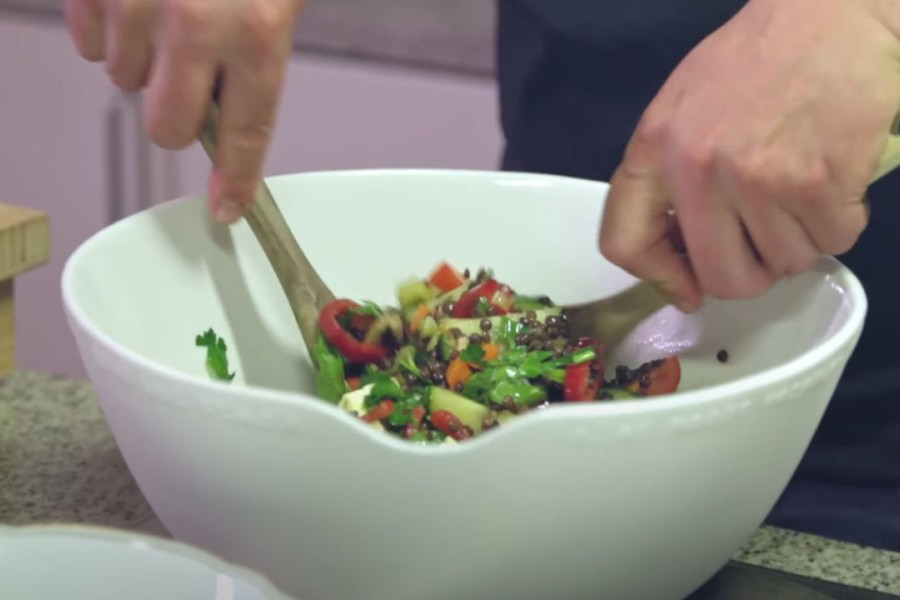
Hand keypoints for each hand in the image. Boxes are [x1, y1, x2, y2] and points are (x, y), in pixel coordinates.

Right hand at [64, 0, 304, 222]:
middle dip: (178, 114)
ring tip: (169, 13)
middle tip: (192, 80)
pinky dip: (108, 29)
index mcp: (257, 31)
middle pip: (169, 127)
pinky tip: (137, 1)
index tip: (227, 208)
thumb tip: (231, 113)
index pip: (246, 132)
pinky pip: (89, 42)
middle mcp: (196, 23)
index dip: (235, 179)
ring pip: (124, 80)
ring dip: (144, 61)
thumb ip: (255, 54)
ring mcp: (137, 3)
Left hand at [599, 0, 899, 311]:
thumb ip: (672, 179)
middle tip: (766, 244)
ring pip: (783, 264)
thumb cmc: (755, 61)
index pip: (625, 241)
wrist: (830, 13)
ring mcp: (754, 179)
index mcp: (652, 149)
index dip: (660, 278)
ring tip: (802, 194)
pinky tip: (833, 182)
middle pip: (720, 276)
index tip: (689, 289)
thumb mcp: (683, 110)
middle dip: (750, 273)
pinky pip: (831, 242)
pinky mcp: (814, 182)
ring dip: (799, 242)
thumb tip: (684, 261)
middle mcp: (695, 170)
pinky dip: (838, 224)